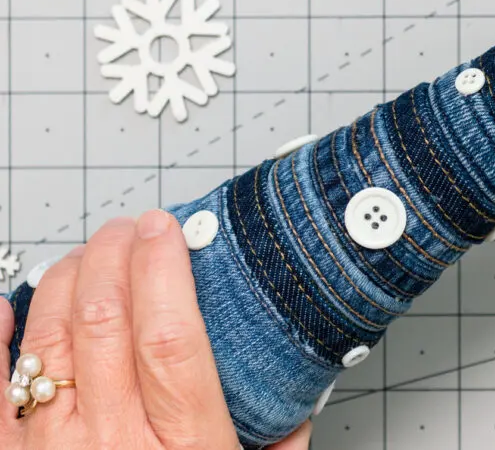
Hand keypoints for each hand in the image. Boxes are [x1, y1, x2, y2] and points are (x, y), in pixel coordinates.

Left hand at [0, 212, 312, 449]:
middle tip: (128, 230)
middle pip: (105, 319)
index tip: (167, 229)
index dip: (164, 267)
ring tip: (86, 255)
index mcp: (184, 446)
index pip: (170, 332)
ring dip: (65, 278)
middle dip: (113, 253)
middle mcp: (112, 443)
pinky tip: (4, 305)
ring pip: (49, 337)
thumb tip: (302, 389)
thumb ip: (283, 441)